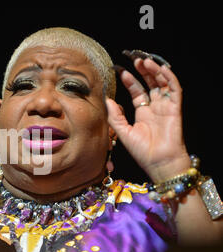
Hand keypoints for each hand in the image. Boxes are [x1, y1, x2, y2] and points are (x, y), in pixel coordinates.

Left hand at [106, 51, 190, 182]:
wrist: (158, 163)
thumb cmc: (142, 152)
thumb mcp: (123, 132)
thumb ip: (115, 116)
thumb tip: (106, 100)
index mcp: (143, 112)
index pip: (137, 91)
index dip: (130, 80)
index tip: (120, 70)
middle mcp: (155, 107)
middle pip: (150, 83)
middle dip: (143, 70)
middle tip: (135, 58)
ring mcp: (166, 107)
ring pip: (162, 83)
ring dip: (154, 71)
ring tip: (144, 61)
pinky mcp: (175, 109)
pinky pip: (174, 90)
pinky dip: (169, 78)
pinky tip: (161, 69)